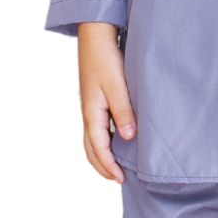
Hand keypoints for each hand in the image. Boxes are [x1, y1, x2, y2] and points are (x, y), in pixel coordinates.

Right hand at [78, 22, 134, 182]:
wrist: (96, 37)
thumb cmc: (106, 59)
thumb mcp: (118, 85)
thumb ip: (124, 110)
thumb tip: (128, 137)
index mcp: (92, 113)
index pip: (98, 148)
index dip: (109, 166)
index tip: (120, 179)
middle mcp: (89, 113)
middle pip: (92, 149)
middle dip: (103, 166)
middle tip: (118, 179)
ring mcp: (91, 107)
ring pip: (93, 139)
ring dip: (103, 155)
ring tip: (117, 165)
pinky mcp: (96, 100)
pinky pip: (98, 127)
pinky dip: (105, 140)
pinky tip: (118, 138)